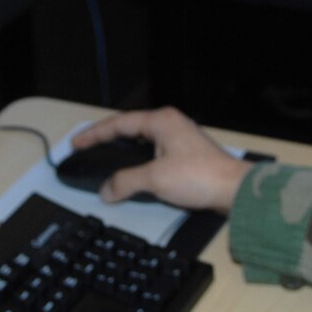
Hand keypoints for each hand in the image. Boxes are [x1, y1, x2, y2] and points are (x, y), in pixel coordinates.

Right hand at [71, 106, 251, 211]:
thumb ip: (125, 181)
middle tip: (86, 148)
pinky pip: (153, 155)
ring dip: (123, 152)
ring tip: (104, 159)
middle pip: (129, 129)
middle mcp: (170, 125)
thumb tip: (107, 189)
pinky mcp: (186, 157)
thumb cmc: (200, 176)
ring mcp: (179, 140)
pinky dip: (138, 163)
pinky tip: (132, 174)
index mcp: (161, 121)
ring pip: (142, 143)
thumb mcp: (154, 178)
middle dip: (106, 139)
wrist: (234, 190)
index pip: (118, 124)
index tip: (77, 143)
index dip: (94, 134)